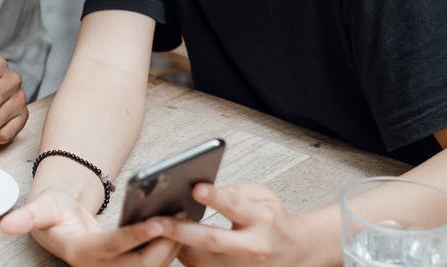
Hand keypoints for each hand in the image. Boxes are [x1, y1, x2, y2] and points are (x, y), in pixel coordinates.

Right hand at [0, 188, 179, 265]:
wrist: (60, 224)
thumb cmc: (53, 212)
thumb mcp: (39, 209)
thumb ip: (25, 218)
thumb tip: (5, 226)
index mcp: (79, 254)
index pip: (113, 247)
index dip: (136, 236)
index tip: (158, 222)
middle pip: (139, 264)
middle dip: (163, 245)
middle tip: (182, 221)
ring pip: (150, 266)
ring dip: (171, 247)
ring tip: (187, 221)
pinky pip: (153, 262)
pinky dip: (169, 247)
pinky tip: (182, 227)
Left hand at [158, 183, 311, 265]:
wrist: (294, 251)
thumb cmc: (272, 219)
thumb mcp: (262, 195)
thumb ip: (234, 190)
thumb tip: (200, 189)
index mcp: (262, 220)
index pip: (236, 206)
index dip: (216, 197)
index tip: (195, 188)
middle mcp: (252, 247)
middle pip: (212, 240)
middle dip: (181, 231)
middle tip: (156, 221)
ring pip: (199, 258)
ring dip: (174, 244)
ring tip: (152, 229)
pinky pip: (198, 266)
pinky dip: (180, 253)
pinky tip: (165, 240)